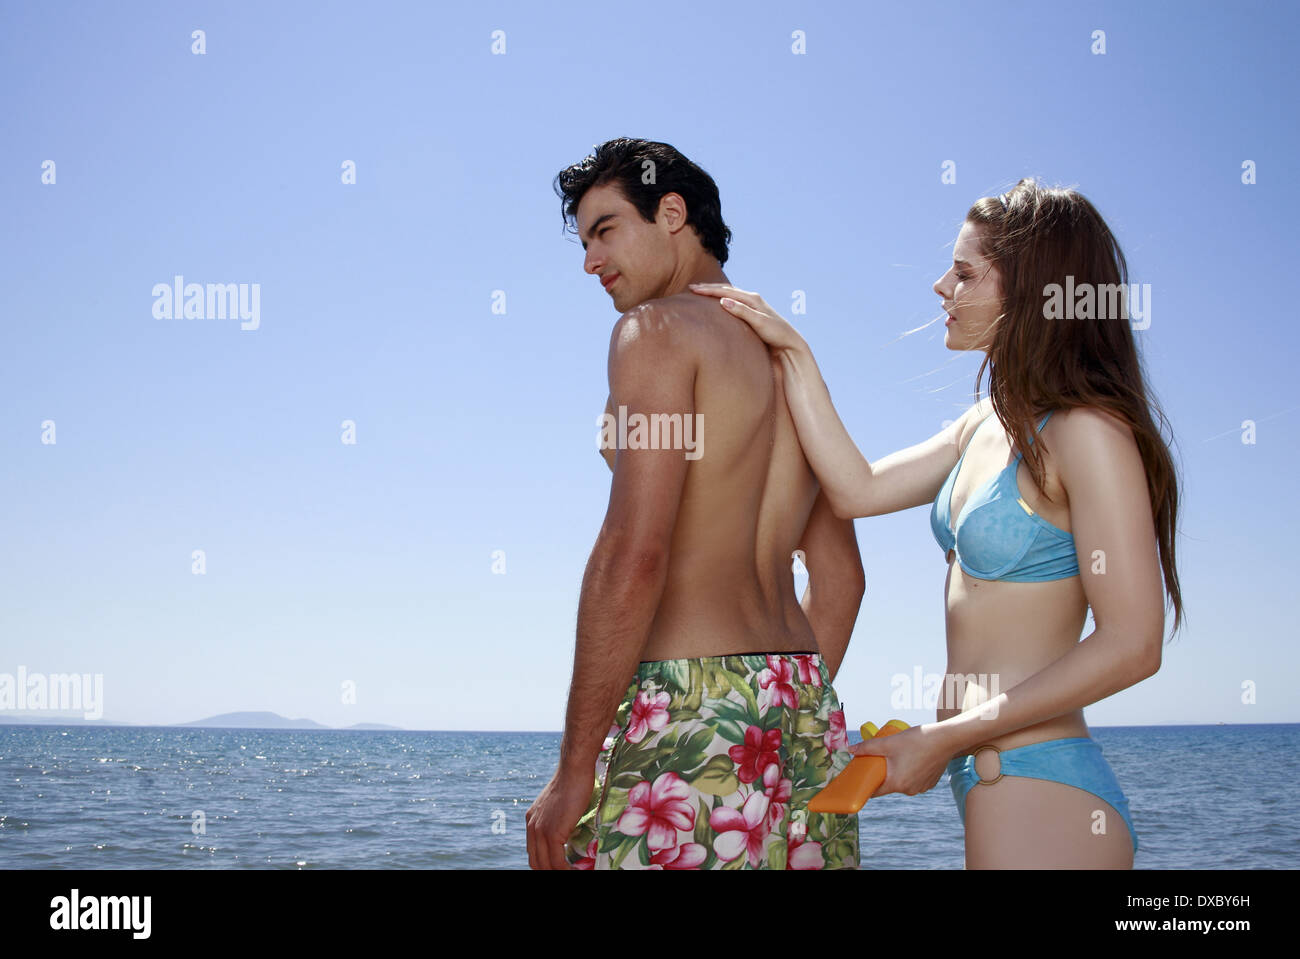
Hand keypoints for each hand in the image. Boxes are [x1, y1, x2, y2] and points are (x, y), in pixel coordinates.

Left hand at [525, 767, 594, 869]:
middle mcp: (532, 827)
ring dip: (558, 872)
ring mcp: (541, 831)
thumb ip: (557, 819)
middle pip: (536, 863)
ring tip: (573, 874)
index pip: (533, 852)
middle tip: (565, 873)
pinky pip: (557, 862)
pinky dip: (565, 870)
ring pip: (545, 865)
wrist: (574, 770)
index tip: (556, 868)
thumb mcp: (558, 804)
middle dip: (548, 871)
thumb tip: (567, 830)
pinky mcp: (552, 833)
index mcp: (532, 821)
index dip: (543, 865)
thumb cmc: (573, 782)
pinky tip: (576, 871)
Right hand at [688, 283, 806, 353]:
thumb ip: (742, 312)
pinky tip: (719, 301)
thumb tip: (723, 301)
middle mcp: (753, 299)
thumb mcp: (759, 323)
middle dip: (709, 288)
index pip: (726, 291)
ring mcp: (753, 304)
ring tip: (702, 291)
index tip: (693, 289)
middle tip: (692, 287)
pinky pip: (734, 300)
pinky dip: (724, 297)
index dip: (708, 290)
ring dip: (715, 291)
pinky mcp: (753, 312)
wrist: (790, 342)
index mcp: (752, 299)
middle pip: (727, 289)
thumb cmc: (776, 334)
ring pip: (730, 293)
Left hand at [849, 723, 952, 797]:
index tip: (859, 778)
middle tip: (877, 760)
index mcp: (897, 783)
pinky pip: (913, 780)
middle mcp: (909, 790)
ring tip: (894, 757)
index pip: (875, 791)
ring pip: (902, 782)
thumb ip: (868, 747)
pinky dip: (909, 772)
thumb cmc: (917, 740)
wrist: (946, 739)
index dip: (865, 785)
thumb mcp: (888, 742)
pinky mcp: (929, 783)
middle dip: (881, 774)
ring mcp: (921, 788)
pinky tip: (909, 759)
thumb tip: (851, 750)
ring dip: (896, 773)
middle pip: (888, 785)